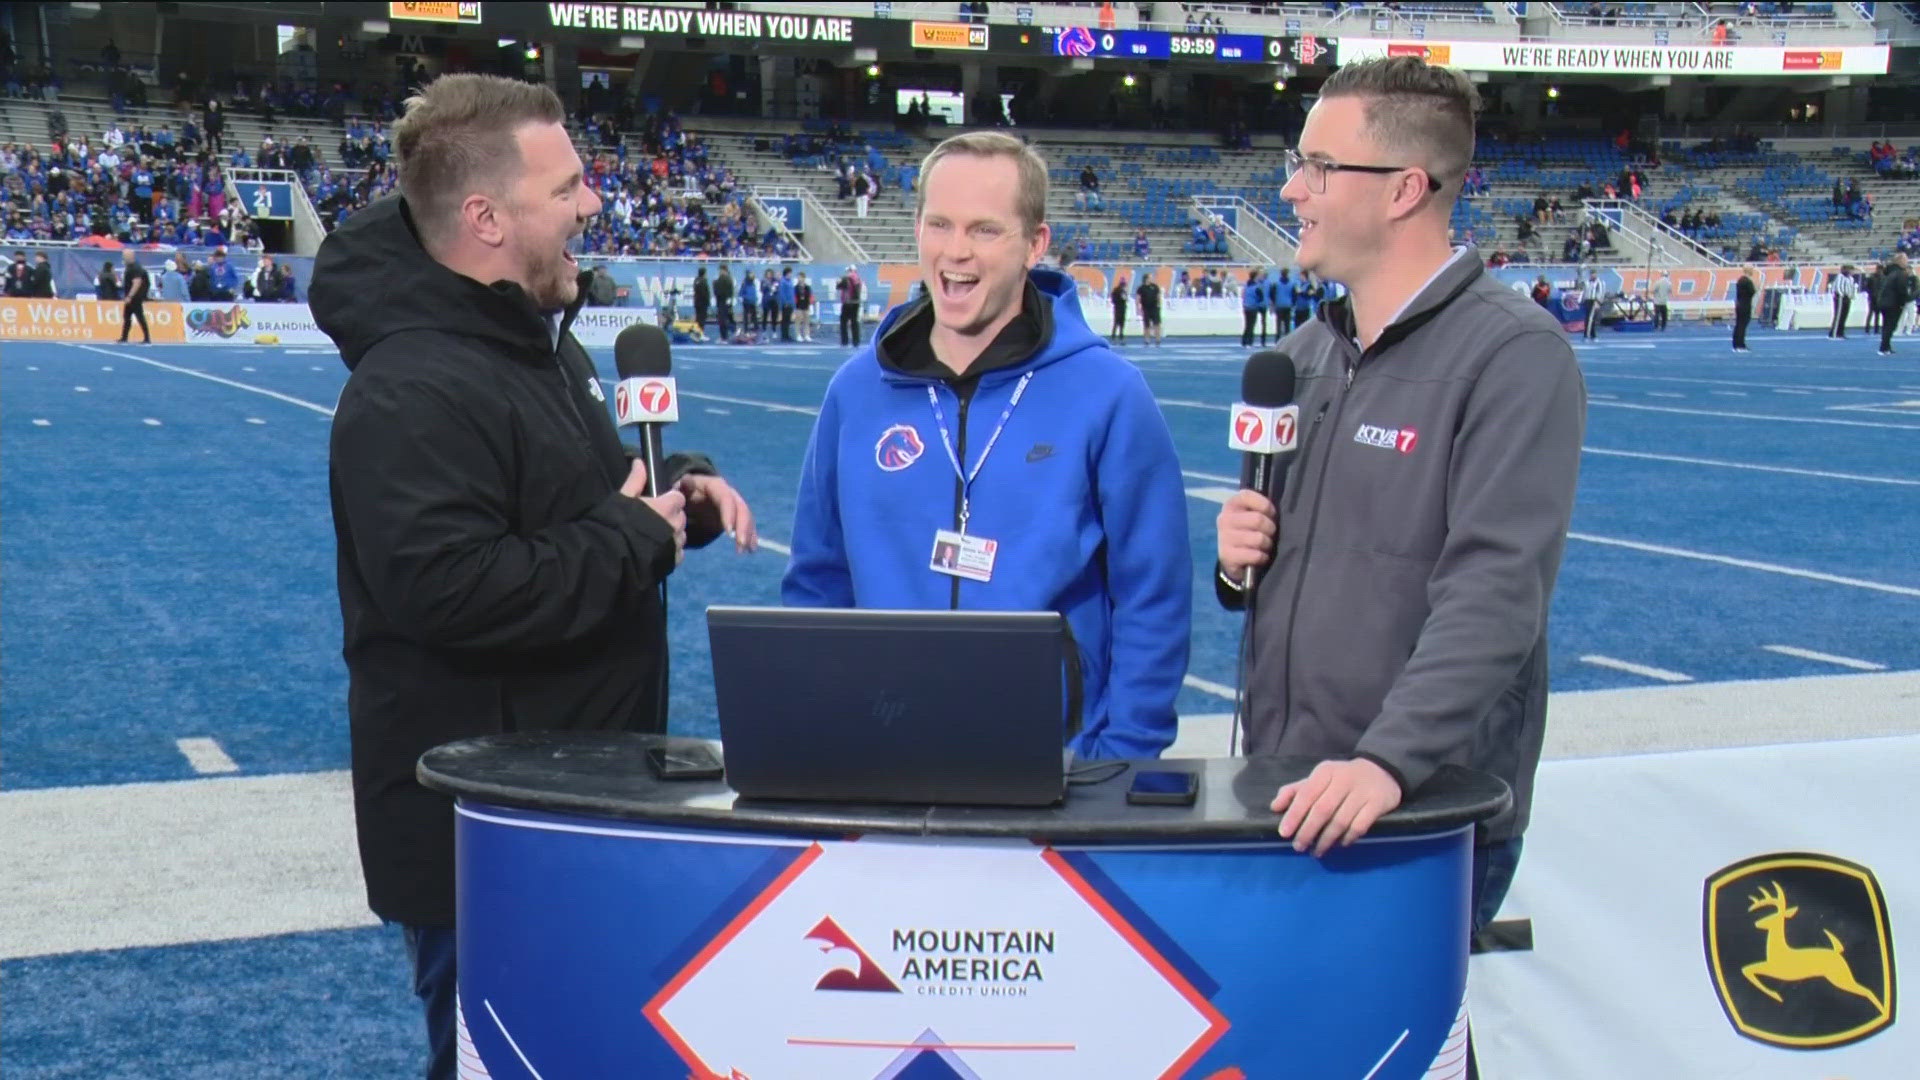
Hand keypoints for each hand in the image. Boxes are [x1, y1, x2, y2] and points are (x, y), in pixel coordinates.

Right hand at [621, 460, 686, 563]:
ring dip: (672, 534)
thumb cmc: (616, 523)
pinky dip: (671, 550)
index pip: (678, 498)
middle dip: (671, 516)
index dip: (669, 500)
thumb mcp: (623, 497)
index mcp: (667, 506)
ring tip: (654, 538)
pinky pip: (678, 552)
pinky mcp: (674, 561)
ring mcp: (677, 544)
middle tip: (653, 521)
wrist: (612, 557)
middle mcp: (676, 524)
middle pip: (681, 516)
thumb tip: (640, 462)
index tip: (658, 504)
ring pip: (681, 535)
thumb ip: (636, 480)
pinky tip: (657, 551)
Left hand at [677, 473, 758, 553]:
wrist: (686, 497)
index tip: (728, 532)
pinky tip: (751, 549)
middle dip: (743, 526)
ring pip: (746, 518)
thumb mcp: (681, 489)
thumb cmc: (682, 493)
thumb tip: (688, 480)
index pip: (726, 497)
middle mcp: (728, 494)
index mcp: (715, 486)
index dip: (729, 513)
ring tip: (746, 550)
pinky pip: (745, 526)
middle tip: (740, 544)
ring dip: (748, 534)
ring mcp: (733, 506)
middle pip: (741, 508)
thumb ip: (684, 486)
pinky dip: (749, 537)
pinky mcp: (734, 518)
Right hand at [1215, 489, 1275, 582]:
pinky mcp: (1227, 556)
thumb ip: (1260, 507)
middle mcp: (1224, 519)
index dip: (1265, 505)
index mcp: (1231, 505)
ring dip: (1267, 544)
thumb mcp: (1251, 514)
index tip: (1271, 514)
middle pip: (1258, 519)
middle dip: (1270, 528)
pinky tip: (1259, 556)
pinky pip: (1255, 555)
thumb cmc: (1248, 530)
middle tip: (1270, 533)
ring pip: (1259, 538)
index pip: (1247, 496)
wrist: (1232, 557)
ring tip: (1264, 545)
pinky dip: (1262, 557)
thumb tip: (1275, 511)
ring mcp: (1224, 538)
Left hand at [1270, 758, 1402, 857]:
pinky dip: (1347, 838)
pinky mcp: (1378, 803)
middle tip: (1298, 847)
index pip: (1306, 794)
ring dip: (1326, 840)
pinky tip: (1339, 844)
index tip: (1284, 833)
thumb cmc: (1341, 778)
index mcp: (1325, 772)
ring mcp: (1362, 792)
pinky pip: (1360, 826)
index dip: (1294, 815)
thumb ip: (1296, 791)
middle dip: (1308, 831)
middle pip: (1322, 810)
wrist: (1381, 771)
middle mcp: (1343, 780)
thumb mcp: (1319, 778)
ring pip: (1340, 821)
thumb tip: (1275, 807)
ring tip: (1316, 851)